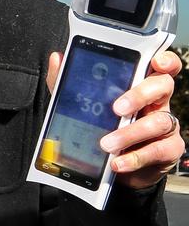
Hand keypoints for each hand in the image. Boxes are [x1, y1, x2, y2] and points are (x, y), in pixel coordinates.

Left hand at [47, 50, 184, 187]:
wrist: (115, 166)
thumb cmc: (103, 128)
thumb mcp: (83, 105)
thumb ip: (69, 83)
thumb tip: (56, 58)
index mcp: (140, 86)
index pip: (160, 67)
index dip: (165, 60)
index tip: (156, 61)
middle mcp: (157, 102)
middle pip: (163, 86)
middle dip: (140, 95)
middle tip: (117, 108)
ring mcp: (166, 125)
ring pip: (159, 122)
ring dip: (130, 133)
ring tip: (106, 144)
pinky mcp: (168, 149)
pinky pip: (158, 150)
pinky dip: (135, 158)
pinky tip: (117, 162)